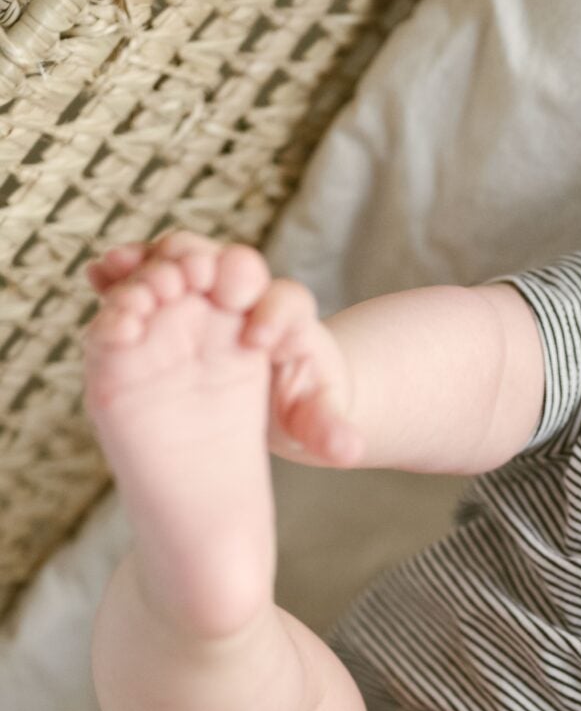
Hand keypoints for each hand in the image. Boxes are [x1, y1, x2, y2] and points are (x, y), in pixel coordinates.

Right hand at [87, 232, 361, 467]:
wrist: (269, 399)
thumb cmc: (297, 404)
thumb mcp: (315, 422)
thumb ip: (330, 432)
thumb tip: (350, 450)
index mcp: (287, 321)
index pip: (285, 302)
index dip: (272, 314)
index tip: (258, 342)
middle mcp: (243, 297)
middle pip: (225, 263)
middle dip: (205, 265)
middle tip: (187, 281)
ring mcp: (201, 294)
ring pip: (178, 260)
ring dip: (154, 262)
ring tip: (128, 272)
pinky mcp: (164, 304)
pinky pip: (138, 279)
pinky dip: (120, 276)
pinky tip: (99, 280)